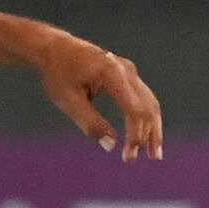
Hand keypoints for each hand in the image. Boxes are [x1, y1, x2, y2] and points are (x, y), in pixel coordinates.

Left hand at [38, 33, 164, 162]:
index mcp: (112, 73)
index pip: (134, 109)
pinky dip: (146, 118)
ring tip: (154, 153)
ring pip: (150, 103)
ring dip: (154, 128)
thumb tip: (111, 146)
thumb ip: (90, 123)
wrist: (54, 48)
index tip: (129, 156)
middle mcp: (126, 69)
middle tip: (149, 159)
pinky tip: (147, 135)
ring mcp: (129, 70)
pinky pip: (144, 98)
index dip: (135, 135)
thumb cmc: (58, 73)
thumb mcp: (68, 100)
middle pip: (148, 107)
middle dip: (149, 135)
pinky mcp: (127, 74)